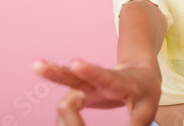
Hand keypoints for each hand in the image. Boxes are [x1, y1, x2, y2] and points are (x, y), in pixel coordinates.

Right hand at [31, 59, 161, 125]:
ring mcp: (85, 87)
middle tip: (36, 65)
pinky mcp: (79, 95)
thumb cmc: (144, 92)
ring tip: (35, 67)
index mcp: (118, 81)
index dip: (89, 71)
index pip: (103, 76)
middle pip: (73, 75)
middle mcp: (97, 81)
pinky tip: (67, 123)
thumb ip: (135, 125)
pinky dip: (64, 121)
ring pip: (64, 85)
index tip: (75, 63)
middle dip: (55, 71)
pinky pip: (64, 109)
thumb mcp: (148, 109)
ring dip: (51, 80)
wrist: (139, 74)